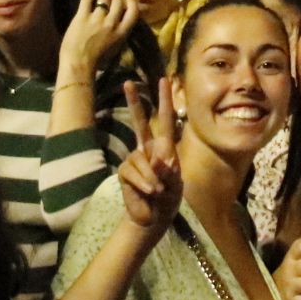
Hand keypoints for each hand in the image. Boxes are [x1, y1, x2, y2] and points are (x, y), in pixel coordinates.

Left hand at [57, 0, 137, 86]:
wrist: (78, 63)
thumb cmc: (97, 62)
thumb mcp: (116, 49)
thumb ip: (119, 34)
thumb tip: (120, 22)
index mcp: (122, 33)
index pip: (133, 12)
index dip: (131, 3)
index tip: (128, 1)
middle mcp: (112, 23)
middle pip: (118, 3)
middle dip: (114, 2)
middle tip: (108, 6)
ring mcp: (97, 18)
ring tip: (98, 2)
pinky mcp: (82, 15)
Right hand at [117, 79, 182, 232]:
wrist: (152, 219)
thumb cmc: (168, 200)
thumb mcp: (175, 186)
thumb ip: (168, 171)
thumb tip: (158, 159)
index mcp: (165, 149)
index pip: (166, 121)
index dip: (164, 101)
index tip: (163, 80)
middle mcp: (148, 150)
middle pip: (140, 122)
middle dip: (134, 103)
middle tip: (128, 82)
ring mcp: (135, 160)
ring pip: (140, 159)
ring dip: (151, 178)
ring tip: (157, 191)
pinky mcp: (125, 172)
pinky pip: (132, 172)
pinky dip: (143, 183)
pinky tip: (148, 192)